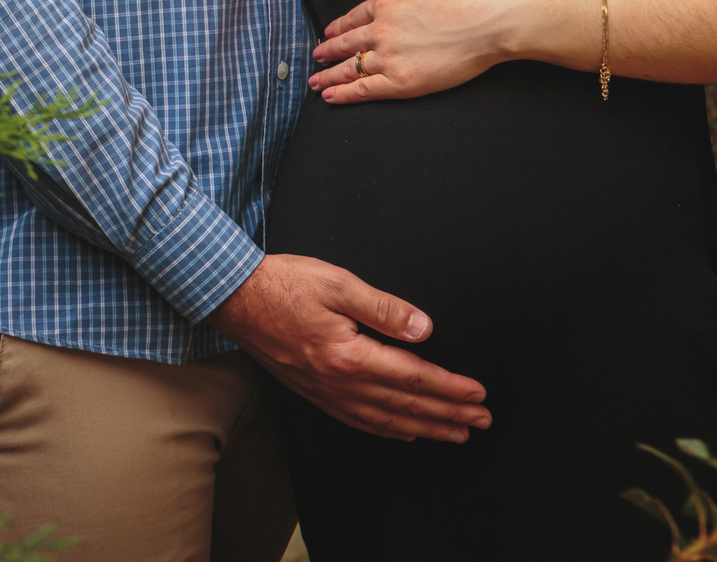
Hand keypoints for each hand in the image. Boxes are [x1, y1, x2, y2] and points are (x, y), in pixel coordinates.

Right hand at [208, 253, 489, 441]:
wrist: (236, 299)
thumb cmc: (284, 284)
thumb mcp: (339, 283)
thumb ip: (384, 308)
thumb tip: (423, 329)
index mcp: (348, 356)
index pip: (412, 377)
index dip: (449, 388)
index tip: (477, 395)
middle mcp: (339, 383)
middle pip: (405, 406)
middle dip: (447, 415)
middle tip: (480, 422)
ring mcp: (325, 393)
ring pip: (386, 421)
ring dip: (424, 428)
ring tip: (453, 433)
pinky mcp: (314, 393)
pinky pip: (359, 421)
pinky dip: (388, 430)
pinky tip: (403, 431)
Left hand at [309, 0, 524, 103]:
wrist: (486, 20)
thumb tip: (375, 0)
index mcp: (386, 3)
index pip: (354, 18)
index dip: (339, 26)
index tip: (328, 32)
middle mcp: (381, 30)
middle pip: (347, 43)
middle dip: (328, 50)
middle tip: (315, 57)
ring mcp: (389, 57)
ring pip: (350, 67)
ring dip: (329, 75)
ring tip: (316, 81)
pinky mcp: (401, 82)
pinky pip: (364, 89)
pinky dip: (344, 93)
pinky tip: (331, 96)